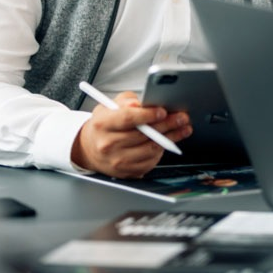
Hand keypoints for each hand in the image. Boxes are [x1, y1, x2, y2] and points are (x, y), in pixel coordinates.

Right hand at [71, 91, 191, 178]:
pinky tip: (169, 141)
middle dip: (166, 124)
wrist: (91, 148)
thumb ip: (127, 101)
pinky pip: (150, 161)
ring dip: (170, 138)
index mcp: (102, 124)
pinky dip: (162, 151)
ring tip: (181, 128)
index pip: (127, 118)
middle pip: (143, 134)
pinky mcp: (126, 172)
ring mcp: (117, 160)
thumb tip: (140, 104)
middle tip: (181, 118)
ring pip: (150, 149)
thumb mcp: (110, 106)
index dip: (148, 115)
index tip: (163, 111)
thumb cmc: (104, 124)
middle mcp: (108, 144)